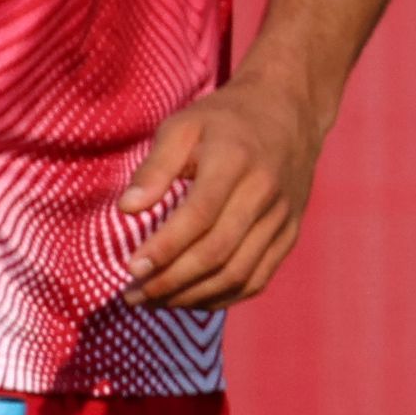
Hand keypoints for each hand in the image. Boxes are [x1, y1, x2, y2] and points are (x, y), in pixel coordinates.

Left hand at [119, 72, 329, 308]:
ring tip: (154, 301)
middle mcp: (264, 192)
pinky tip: (189, 299)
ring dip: (193, 296)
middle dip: (171, 281)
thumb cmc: (222, 120)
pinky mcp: (290, 234)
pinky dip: (223, 297)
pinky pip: (258, 278)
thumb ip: (154, 167)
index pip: (199, 215)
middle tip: (133, 296)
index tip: (131, 270)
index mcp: (235, 161)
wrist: (288, 113)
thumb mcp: (182, 126)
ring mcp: (282, 217)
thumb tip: (126, 210)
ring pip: (238, 273)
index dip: (165, 247)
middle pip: (217, 252)